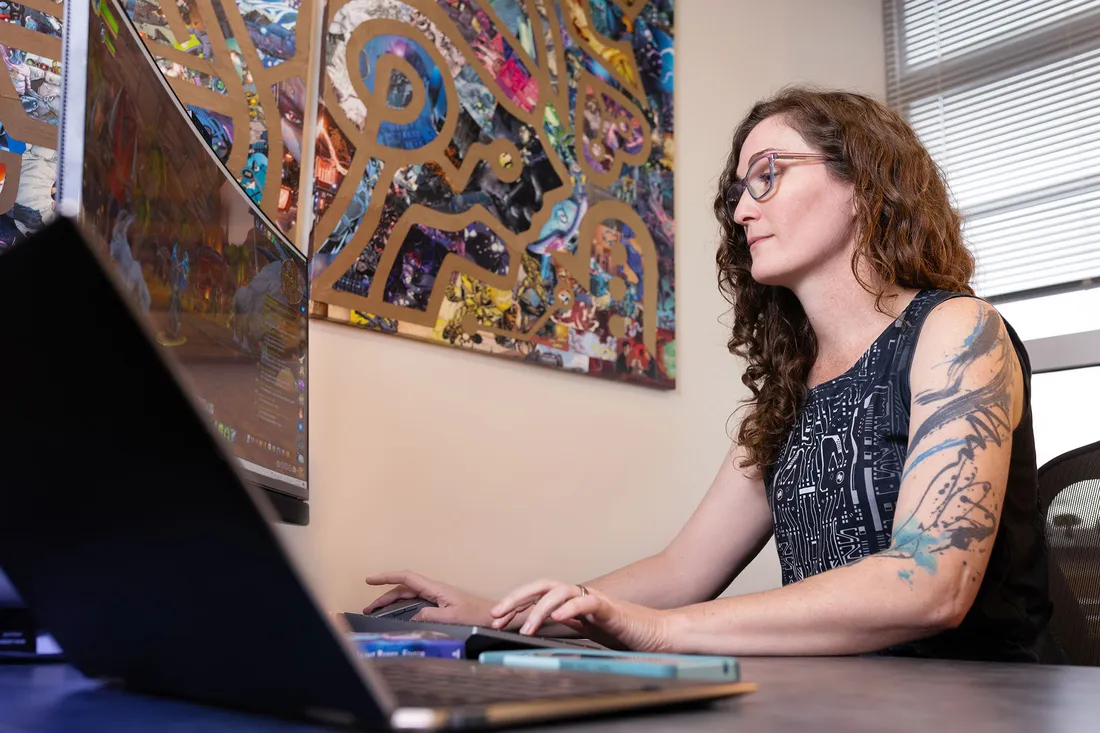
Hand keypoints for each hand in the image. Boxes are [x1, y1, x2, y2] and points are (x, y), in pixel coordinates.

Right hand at [365, 570, 494, 624]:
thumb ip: (430, 616)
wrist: (493, 617)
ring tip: (376, 611)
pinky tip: (396, 614)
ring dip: (391, 602)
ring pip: (408, 595)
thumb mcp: (452, 618)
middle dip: (383, 595)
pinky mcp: (439, 603)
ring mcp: (436, 596)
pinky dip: (402, 606)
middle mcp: (434, 590)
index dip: (386, 577)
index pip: (406, 578)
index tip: (370, 580)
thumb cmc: (477, 616)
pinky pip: (415, 601)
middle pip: (403, 588)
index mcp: (436, 588)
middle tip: (368, 608)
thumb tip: (411, 616)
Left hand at [489, 579, 674, 651]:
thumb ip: (571, 623)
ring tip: (525, 627)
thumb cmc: (628, 633)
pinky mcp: (611, 609)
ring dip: (539, 608)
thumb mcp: (590, 631)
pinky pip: (587, 603)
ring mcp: (596, 599)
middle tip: (497, 615)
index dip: (517, 603)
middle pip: (543, 586)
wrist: (660, 634)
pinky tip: (557, 617)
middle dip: (517, 598)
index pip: (539, 595)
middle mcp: (582, 595)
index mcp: (575, 601)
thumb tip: (547, 622)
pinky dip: (570, 608)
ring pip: (560, 591)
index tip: (498, 618)